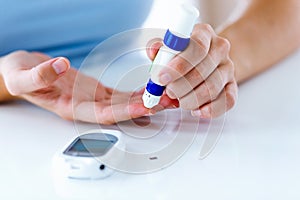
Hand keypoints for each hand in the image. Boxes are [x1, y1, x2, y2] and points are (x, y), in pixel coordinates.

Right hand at [0, 51, 171, 123]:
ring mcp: (92, 99)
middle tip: (168, 101)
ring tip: (167, 96)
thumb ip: (39, 75)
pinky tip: (150, 90)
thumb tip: (58, 65)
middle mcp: (85, 106)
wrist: (23, 72)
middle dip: (144, 107)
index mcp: (70, 107)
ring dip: (145, 101)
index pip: (103, 114)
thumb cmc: (20, 76)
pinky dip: (136, 92)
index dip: (125, 112)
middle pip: (120, 111)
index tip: (145, 107)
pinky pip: (120, 94)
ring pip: (123, 103)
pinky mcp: (96, 91)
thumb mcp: (21, 76)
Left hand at [147, 24, 237, 117]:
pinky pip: (227, 101)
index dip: (178, 66)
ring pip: (212, 88)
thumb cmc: (183, 53)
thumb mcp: (168, 46)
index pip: (196, 47)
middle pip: (201, 71)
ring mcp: (228, 67)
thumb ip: (159, 48)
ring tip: (178, 100)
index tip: (161, 78)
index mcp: (204, 33)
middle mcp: (219, 48)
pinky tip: (197, 111)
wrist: (205, 57)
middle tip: (167, 91)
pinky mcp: (232, 85)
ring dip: (190, 100)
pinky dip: (211, 110)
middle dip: (180, 87)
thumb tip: (153, 51)